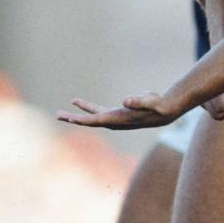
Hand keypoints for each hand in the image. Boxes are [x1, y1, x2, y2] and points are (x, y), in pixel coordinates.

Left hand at [57, 93, 178, 129]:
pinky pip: (97, 111)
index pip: (97, 120)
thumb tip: (126, 100)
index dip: (83, 119)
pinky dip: (87, 108)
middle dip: (74, 119)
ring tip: (64, 110)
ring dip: (78, 114)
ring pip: (92, 117)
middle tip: (58, 115)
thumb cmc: (158, 106)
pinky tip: (79, 103)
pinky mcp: (116, 113)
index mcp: (119, 118)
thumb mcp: (150, 101)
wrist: (165, 112)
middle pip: (90, 121)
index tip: (69, 118)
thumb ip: (138, 101)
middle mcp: (114, 120)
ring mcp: (114, 118)